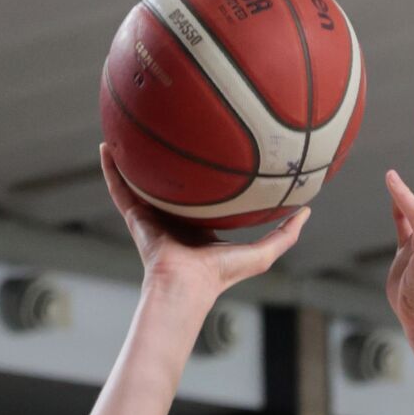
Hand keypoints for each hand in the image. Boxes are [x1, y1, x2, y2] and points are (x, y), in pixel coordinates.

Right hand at [101, 145, 308, 310]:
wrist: (186, 286)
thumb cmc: (221, 275)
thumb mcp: (262, 253)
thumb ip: (285, 234)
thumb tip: (307, 211)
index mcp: (199, 226)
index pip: (201, 197)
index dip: (204, 177)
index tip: (210, 150)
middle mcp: (174, 219)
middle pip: (170, 183)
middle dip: (169, 160)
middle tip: (171, 128)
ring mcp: (153, 216)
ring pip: (141, 180)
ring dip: (134, 157)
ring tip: (129, 128)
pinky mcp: (135, 217)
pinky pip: (120, 188)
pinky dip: (111, 169)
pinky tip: (106, 147)